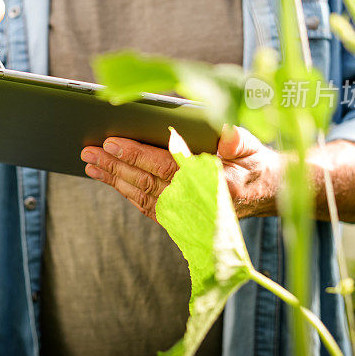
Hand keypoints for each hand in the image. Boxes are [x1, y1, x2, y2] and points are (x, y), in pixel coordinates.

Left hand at [81, 125, 282, 221]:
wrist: (265, 192)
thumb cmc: (253, 162)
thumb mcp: (251, 145)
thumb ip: (235, 140)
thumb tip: (223, 134)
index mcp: (214, 184)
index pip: (166, 167)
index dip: (136, 154)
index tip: (112, 142)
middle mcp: (198, 204)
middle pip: (147, 183)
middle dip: (115, 166)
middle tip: (89, 152)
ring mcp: (188, 216)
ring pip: (142, 197)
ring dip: (114, 180)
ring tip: (90, 164)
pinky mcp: (180, 221)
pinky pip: (147, 206)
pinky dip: (126, 192)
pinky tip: (109, 179)